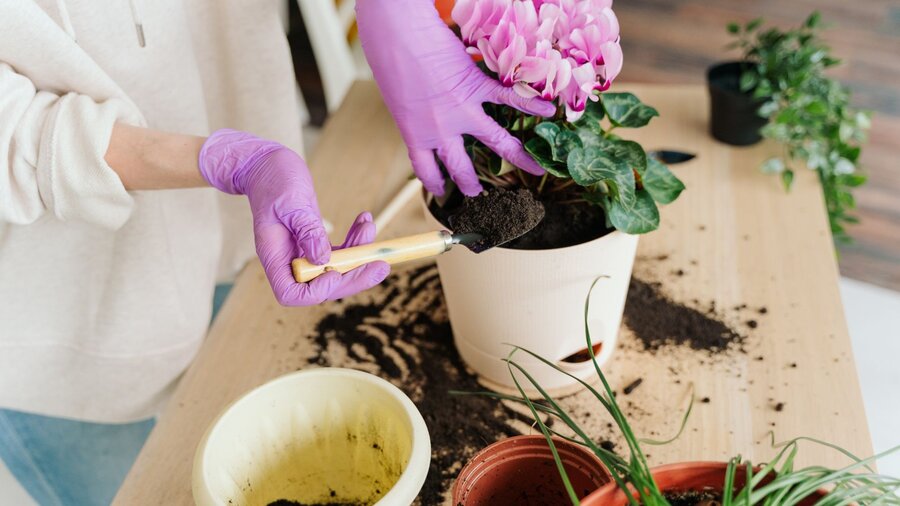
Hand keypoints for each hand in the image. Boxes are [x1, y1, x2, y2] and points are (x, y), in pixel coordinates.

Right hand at [198, 129, 389, 305]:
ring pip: (336, 271)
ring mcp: (303, 253)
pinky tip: (364, 221)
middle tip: (381, 266)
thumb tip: (323, 260)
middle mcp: (288, 260)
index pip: (291, 293)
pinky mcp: (315, 242)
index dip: (316, 290)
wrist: (267, 166)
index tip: (335, 272)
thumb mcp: (291, 202)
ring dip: (360, 256)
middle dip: (354, 278)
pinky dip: (355, 240)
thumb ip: (306, 230)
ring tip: (370, 229)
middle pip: (322, 286)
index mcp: (273, 256)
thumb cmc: (272, 180)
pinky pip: (339, 252)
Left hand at [357, 0, 555, 196]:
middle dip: (471, 183)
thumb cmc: (389, 60)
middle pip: (461, 167)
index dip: (435, 182)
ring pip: (495, 141)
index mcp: (417, 135)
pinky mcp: (477, 87)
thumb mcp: (397, 97)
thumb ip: (414, 110)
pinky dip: (529, 105)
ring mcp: (463, 111)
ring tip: (533, 169)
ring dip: (516, 156)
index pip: (426, 169)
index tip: (442, 189)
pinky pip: (508, 99)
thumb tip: (422, 108)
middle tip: (479, 193)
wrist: (400, 39)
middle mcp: (442, 131)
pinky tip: (548, 112)